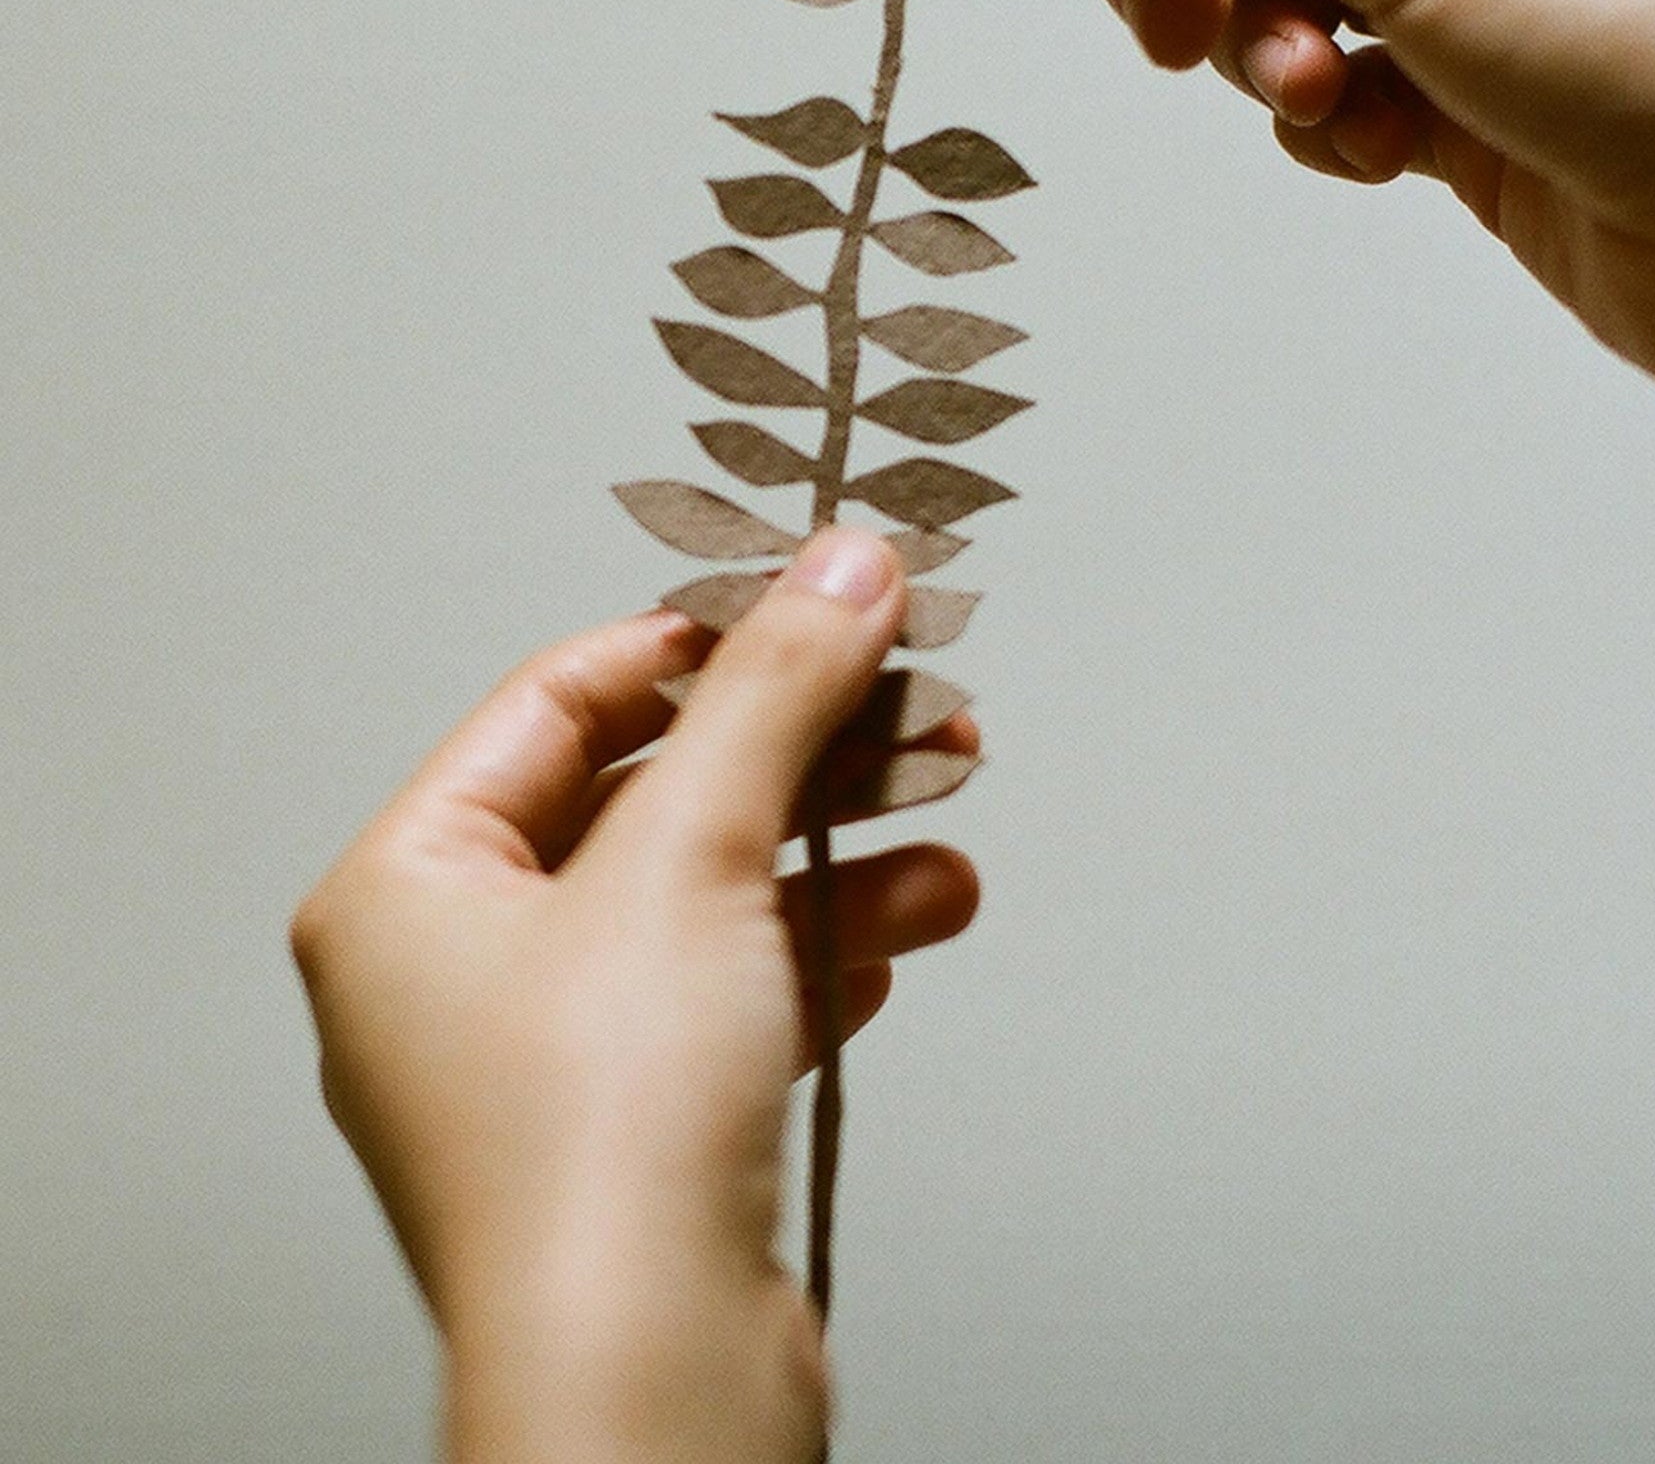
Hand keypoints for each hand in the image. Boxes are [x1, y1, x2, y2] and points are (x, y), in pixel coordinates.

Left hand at [291, 530, 979, 1462]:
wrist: (652, 1389)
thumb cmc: (600, 1149)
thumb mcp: (693, 856)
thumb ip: (773, 693)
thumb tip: (839, 567)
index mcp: (410, 889)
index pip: (560, 702)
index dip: (692, 642)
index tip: (805, 605)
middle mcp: (465, 968)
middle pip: (656, 795)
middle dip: (800, 749)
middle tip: (910, 700)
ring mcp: (556, 1055)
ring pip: (716, 894)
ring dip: (839, 848)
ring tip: (949, 818)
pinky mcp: (643, 1126)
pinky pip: (743, 989)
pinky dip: (830, 947)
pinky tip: (914, 921)